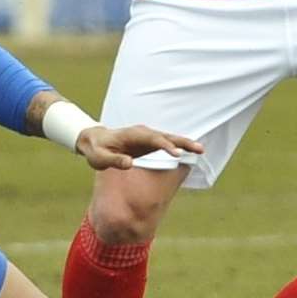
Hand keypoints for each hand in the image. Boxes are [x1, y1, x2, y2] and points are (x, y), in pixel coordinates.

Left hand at [75, 124, 204, 169]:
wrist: (95, 140)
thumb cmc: (97, 150)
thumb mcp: (100, 158)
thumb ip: (113, 160)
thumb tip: (129, 164)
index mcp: (133, 135)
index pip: (153, 139)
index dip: (165, 146)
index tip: (176, 155)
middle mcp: (143, 133)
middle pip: (166, 136)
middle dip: (183, 142)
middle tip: (200, 149)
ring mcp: (148, 137)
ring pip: (169, 139)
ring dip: (185, 144)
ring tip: (201, 150)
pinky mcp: (150, 143)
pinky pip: (167, 144)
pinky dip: (179, 147)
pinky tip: (191, 152)